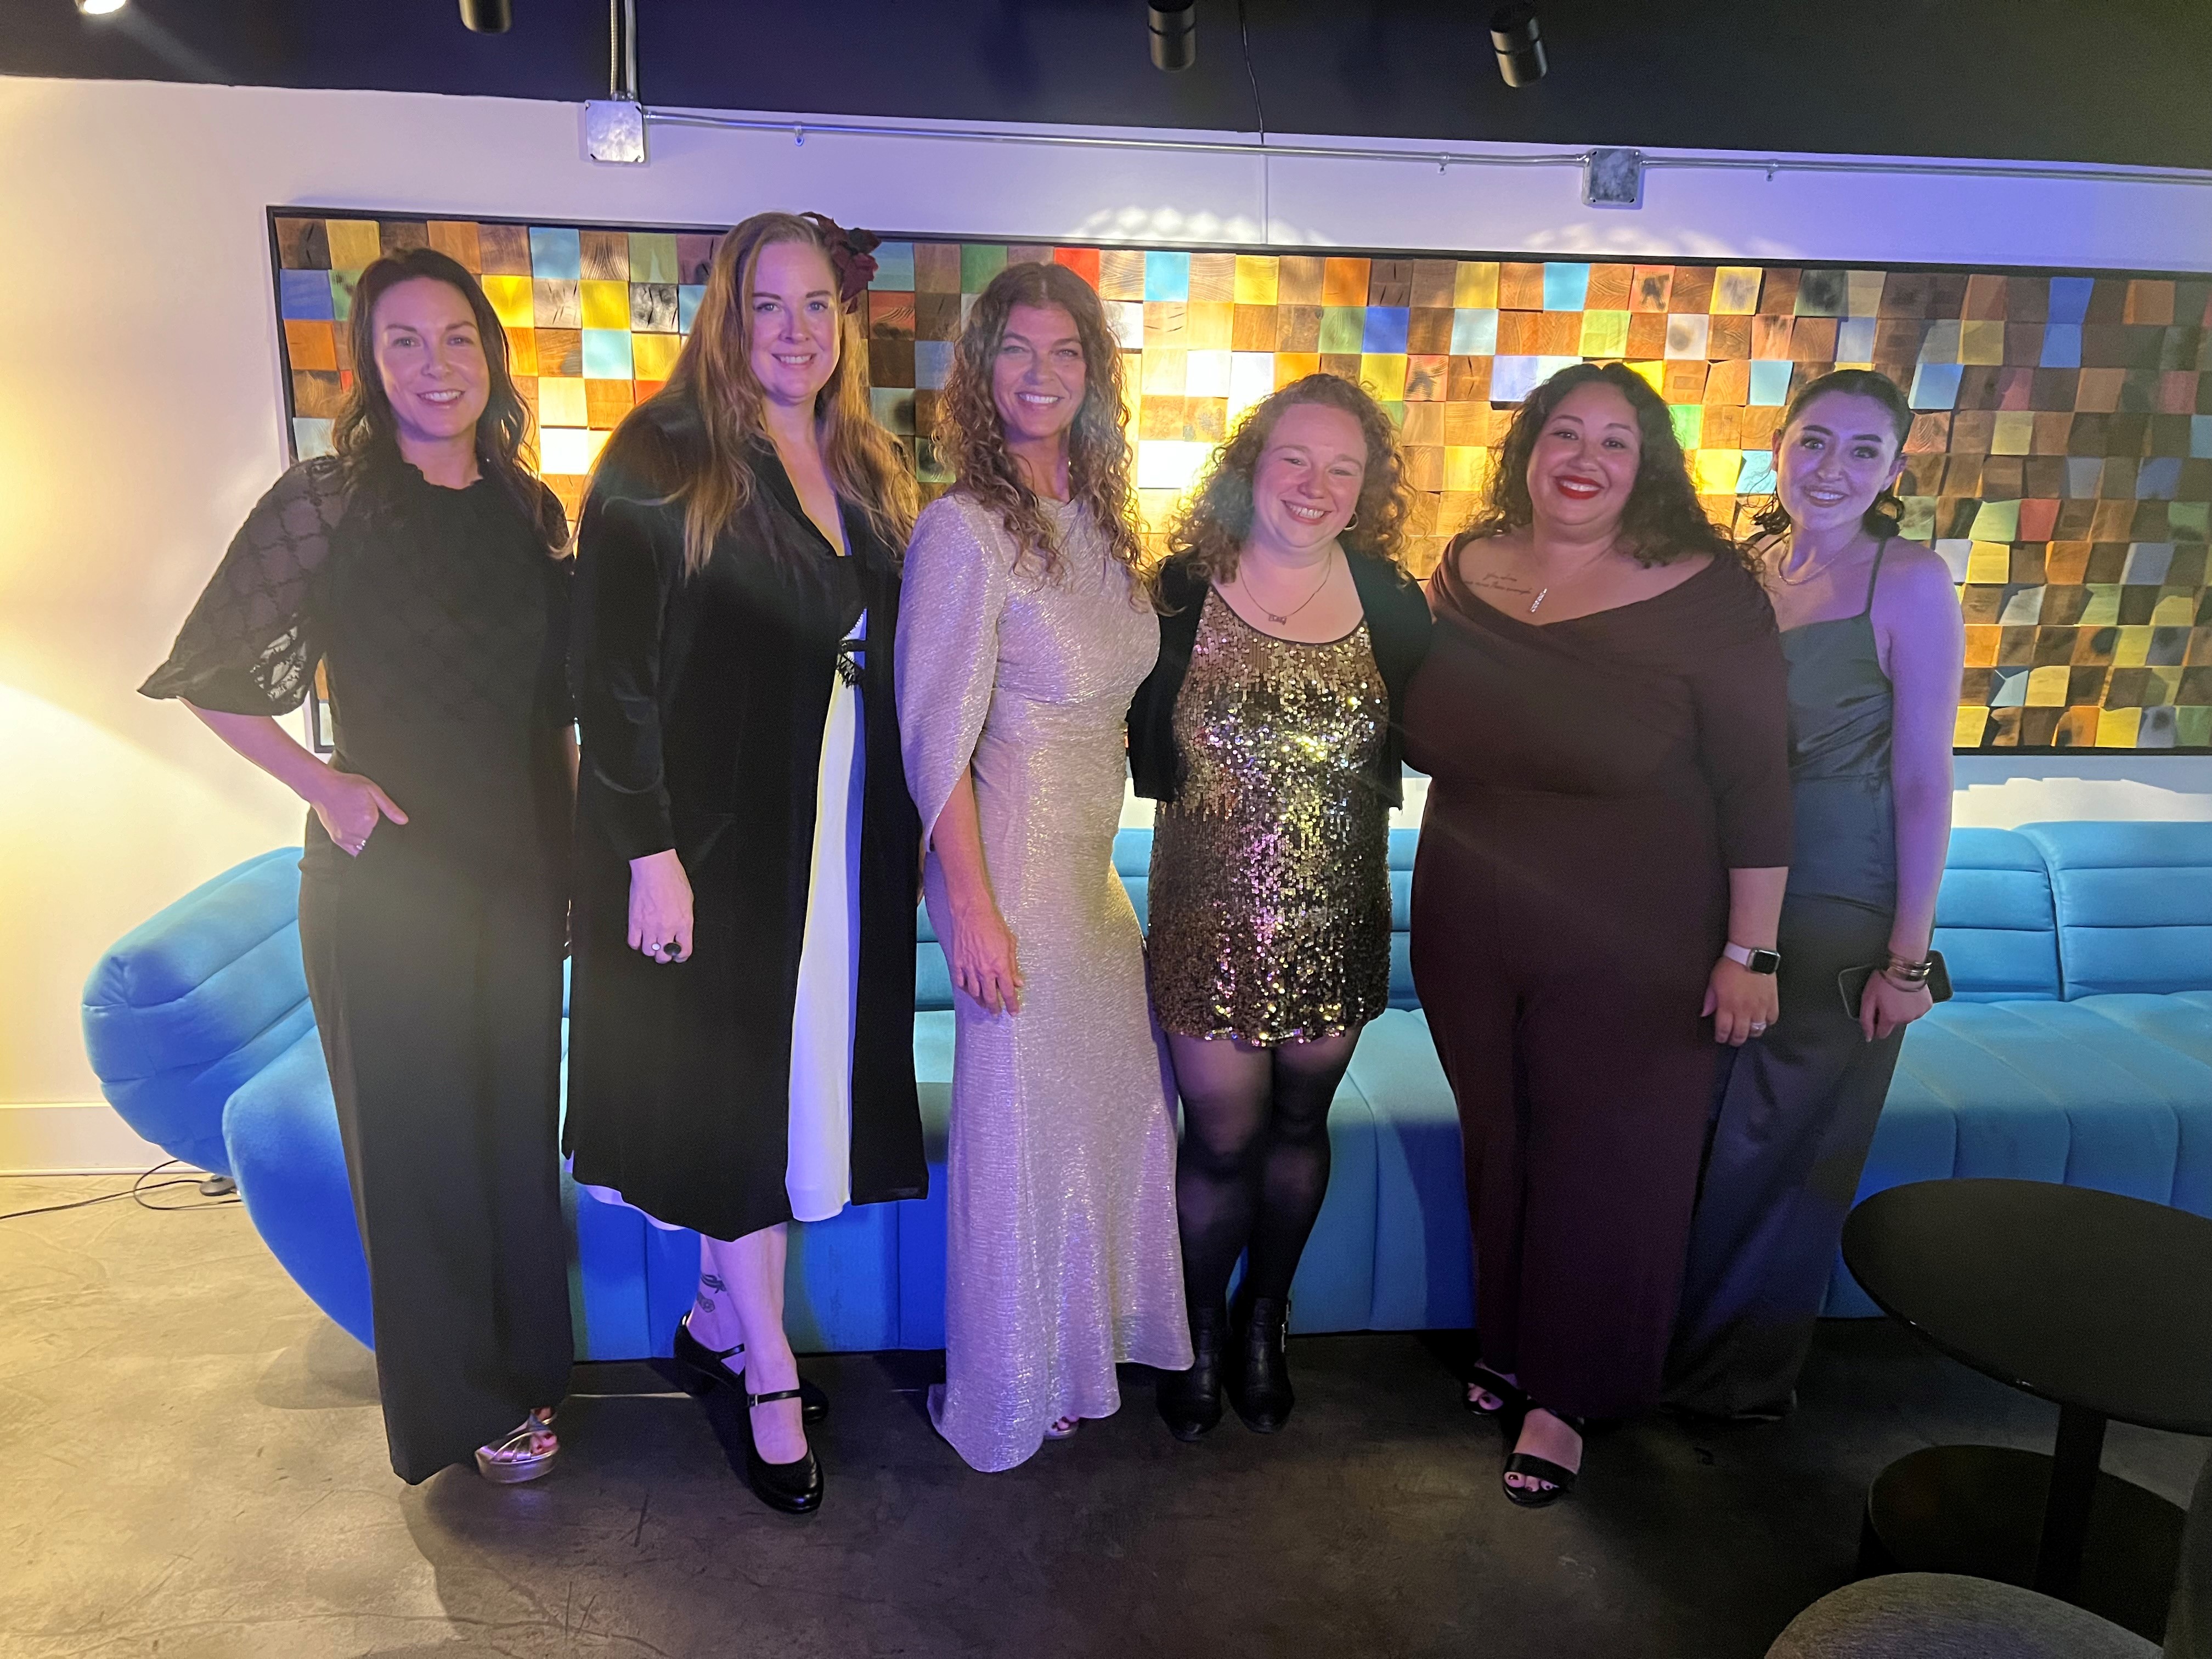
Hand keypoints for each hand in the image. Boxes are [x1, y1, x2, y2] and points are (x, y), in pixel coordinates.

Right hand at [311, 770, 406, 856]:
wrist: (322, 787)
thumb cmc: (348, 786)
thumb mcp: (372, 790)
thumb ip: (389, 807)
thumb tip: (404, 821)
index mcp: (368, 820)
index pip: (386, 837)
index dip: (391, 836)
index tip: (395, 834)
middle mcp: (357, 832)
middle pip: (376, 844)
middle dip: (382, 840)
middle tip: (384, 833)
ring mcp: (346, 838)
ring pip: (365, 849)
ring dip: (370, 845)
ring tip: (373, 836)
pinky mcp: (338, 840)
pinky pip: (353, 851)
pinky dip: (359, 849)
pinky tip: (364, 843)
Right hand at [628, 849, 693, 963]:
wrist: (655, 868)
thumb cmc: (673, 878)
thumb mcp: (688, 900)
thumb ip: (685, 919)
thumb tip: (682, 930)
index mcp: (683, 922)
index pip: (683, 951)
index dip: (680, 956)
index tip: (678, 955)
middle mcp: (666, 927)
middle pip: (664, 955)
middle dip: (665, 956)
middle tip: (664, 951)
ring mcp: (649, 926)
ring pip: (648, 951)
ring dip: (650, 950)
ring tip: (651, 943)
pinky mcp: (635, 921)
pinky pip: (633, 942)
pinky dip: (636, 943)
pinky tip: (639, 938)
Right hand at [947, 898, 1022, 1015]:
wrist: (972, 914)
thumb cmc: (992, 925)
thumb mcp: (1010, 944)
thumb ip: (1013, 966)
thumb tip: (1018, 982)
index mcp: (1000, 966)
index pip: (1007, 992)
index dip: (1011, 1004)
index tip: (1013, 1011)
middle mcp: (985, 971)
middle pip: (990, 997)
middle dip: (995, 1007)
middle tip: (996, 1012)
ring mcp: (970, 968)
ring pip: (975, 993)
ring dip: (980, 1001)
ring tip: (984, 1004)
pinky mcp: (958, 963)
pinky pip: (961, 982)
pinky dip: (966, 989)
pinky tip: (970, 991)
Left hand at [1703, 957, 1778, 1046]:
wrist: (1751, 954)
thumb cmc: (1729, 966)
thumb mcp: (1713, 982)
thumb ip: (1710, 999)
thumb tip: (1705, 1014)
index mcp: (1727, 1006)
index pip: (1724, 1030)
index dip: (1722, 1037)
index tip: (1721, 1038)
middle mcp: (1744, 1010)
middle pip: (1741, 1035)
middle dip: (1735, 1040)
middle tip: (1733, 1039)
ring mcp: (1760, 1008)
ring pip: (1757, 1031)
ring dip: (1751, 1033)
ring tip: (1747, 1030)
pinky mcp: (1772, 1002)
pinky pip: (1771, 1020)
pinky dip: (1766, 1023)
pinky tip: (1761, 1020)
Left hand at [1859, 971, 1932, 1042]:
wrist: (1904, 966)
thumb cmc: (1884, 980)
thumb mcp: (1868, 999)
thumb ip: (1866, 1020)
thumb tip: (1869, 1038)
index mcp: (1891, 1019)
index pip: (1882, 1033)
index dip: (1876, 1025)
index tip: (1876, 1014)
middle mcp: (1906, 1019)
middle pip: (1894, 1023)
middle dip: (1889, 1014)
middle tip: (1887, 998)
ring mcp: (1919, 1013)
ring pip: (1906, 1016)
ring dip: (1902, 1009)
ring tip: (1898, 994)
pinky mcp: (1927, 1005)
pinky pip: (1917, 1009)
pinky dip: (1913, 1004)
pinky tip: (1909, 993)